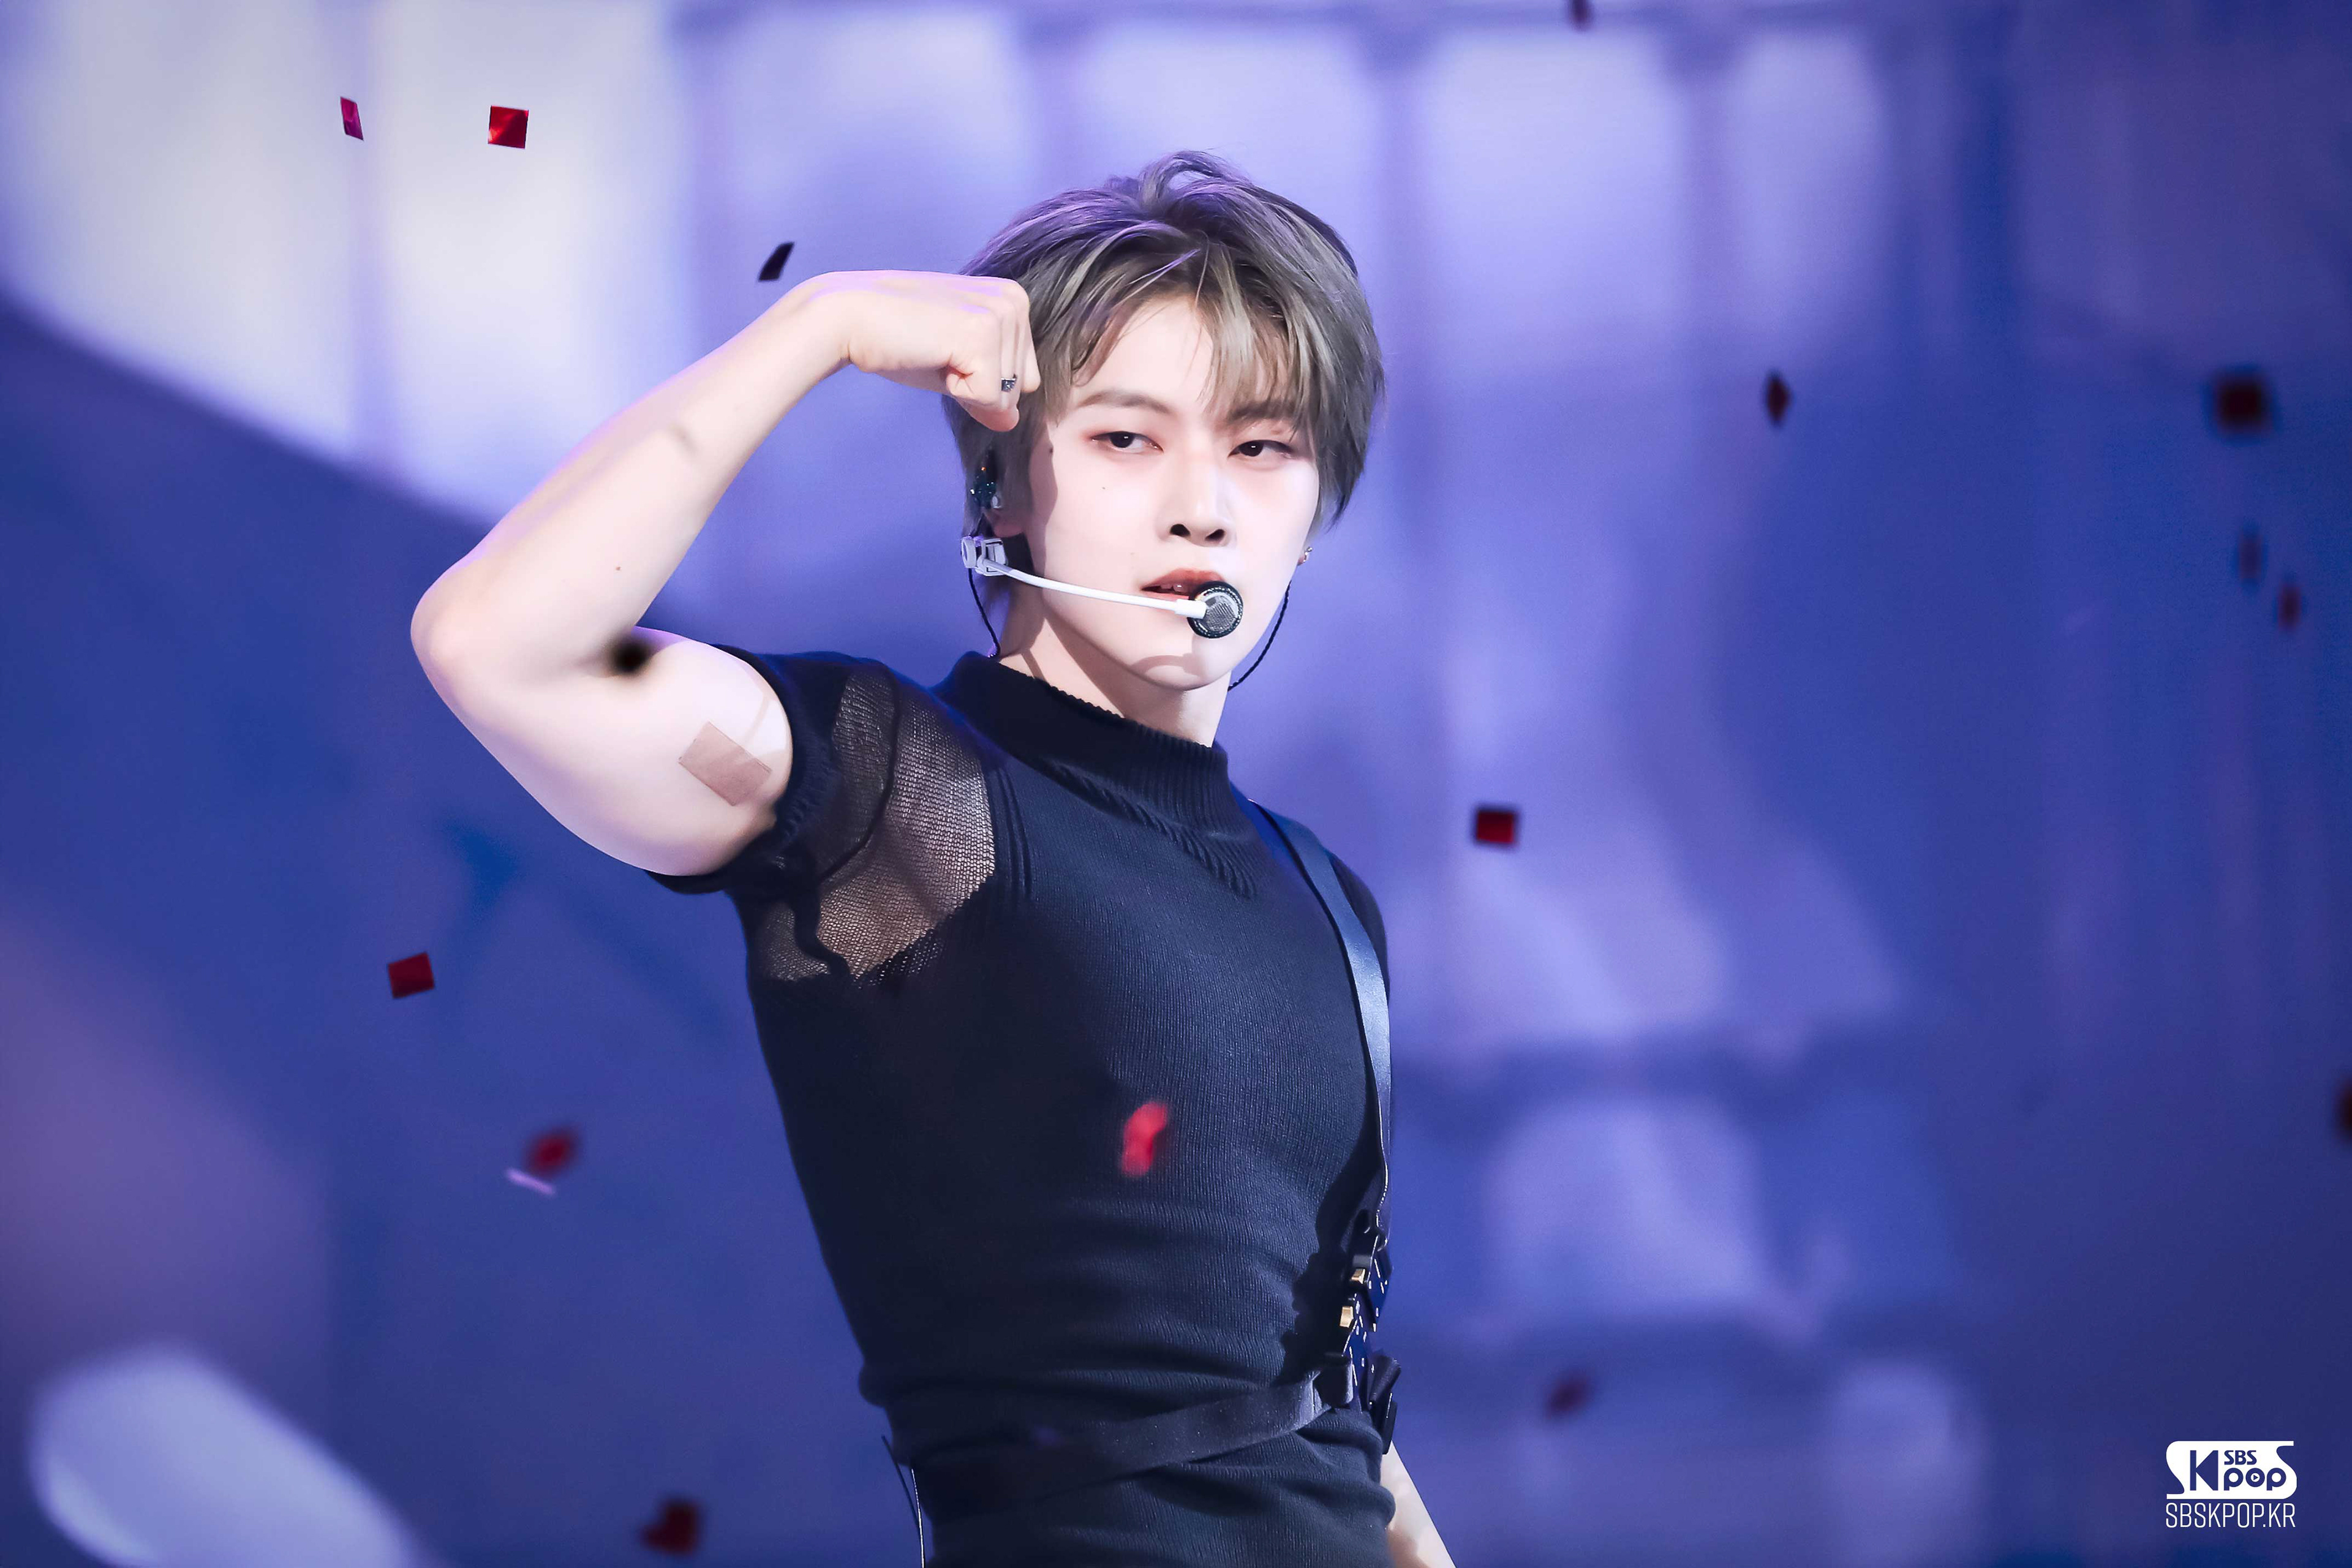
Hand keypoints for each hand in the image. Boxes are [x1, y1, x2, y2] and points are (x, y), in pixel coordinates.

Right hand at [799, 269, 1040, 431]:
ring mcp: (1001, 315)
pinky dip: (956, 391)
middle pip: (1020, 388)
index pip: (1025, 377)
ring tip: (932, 351)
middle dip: (975, 385)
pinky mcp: (983, 336)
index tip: (945, 351)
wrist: (849, 318)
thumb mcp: (953, 367)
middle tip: (935, 352)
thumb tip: (1011, 423)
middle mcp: (1014, 301)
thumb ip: (989, 390)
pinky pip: (989, 398)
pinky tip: (931, 357)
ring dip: (964, 387)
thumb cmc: (897, 339)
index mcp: (1012, 299)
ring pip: (1007, 396)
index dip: (982, 379)